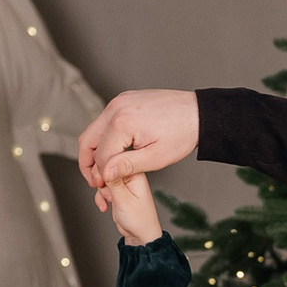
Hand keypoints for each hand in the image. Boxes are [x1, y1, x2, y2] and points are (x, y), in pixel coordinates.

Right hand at [79, 89, 198, 195]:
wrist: (198, 113)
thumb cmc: (182, 134)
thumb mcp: (156, 157)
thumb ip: (127, 166)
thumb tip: (105, 174)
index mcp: (122, 122)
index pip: (101, 155)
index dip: (102, 175)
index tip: (106, 186)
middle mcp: (116, 108)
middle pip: (88, 140)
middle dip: (88, 163)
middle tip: (94, 181)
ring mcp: (119, 101)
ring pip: (94, 129)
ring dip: (95, 150)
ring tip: (104, 169)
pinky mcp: (124, 100)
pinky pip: (105, 121)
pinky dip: (105, 137)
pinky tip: (114, 152)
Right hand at [104, 169, 162, 246]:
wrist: (140, 235)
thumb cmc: (139, 220)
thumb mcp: (124, 200)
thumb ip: (113, 181)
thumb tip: (105, 165)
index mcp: (135, 173)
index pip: (113, 159)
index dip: (103, 169)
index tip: (102, 182)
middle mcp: (129, 175)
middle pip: (104, 166)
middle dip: (101, 181)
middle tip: (107, 193)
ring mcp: (123, 182)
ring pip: (101, 177)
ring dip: (101, 190)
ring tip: (110, 200)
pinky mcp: (117, 190)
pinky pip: (102, 187)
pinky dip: (101, 197)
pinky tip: (106, 205)